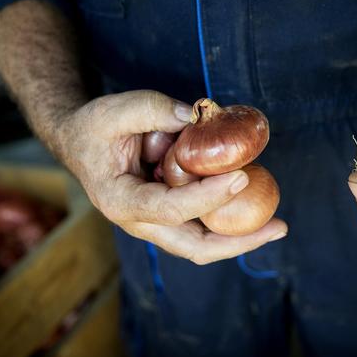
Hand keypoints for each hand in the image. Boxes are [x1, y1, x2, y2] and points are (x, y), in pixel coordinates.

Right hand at [57, 90, 287, 263]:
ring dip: (239, 237)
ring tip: (276, 225)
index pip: (170, 210)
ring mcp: (155, 222)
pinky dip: (227, 218)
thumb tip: (196, 118)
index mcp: (121, 200)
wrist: (79, 141)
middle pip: (193, 247)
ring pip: (201, 243)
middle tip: (277, 228)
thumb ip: (154, 110)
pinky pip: (201, 224)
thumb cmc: (95, 128)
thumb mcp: (117, 110)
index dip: (208, 198)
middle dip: (238, 243)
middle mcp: (139, 221)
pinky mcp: (168, 213)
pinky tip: (254, 202)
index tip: (241, 178)